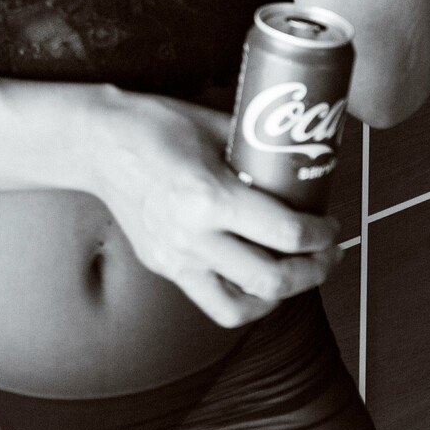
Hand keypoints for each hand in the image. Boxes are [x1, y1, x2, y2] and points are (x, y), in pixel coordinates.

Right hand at [92, 91, 343, 327]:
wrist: (97, 142)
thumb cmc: (155, 123)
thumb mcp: (214, 124)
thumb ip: (255, 147)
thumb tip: (300, 154)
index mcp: (209, 197)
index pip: (284, 233)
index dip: (321, 235)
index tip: (332, 225)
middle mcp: (192, 236)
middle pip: (271, 279)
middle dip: (313, 271)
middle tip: (327, 253)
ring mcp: (174, 257)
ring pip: (241, 306)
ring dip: (280, 296)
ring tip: (297, 274)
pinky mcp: (163, 266)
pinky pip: (211, 301)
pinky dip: (243, 300)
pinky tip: (257, 281)